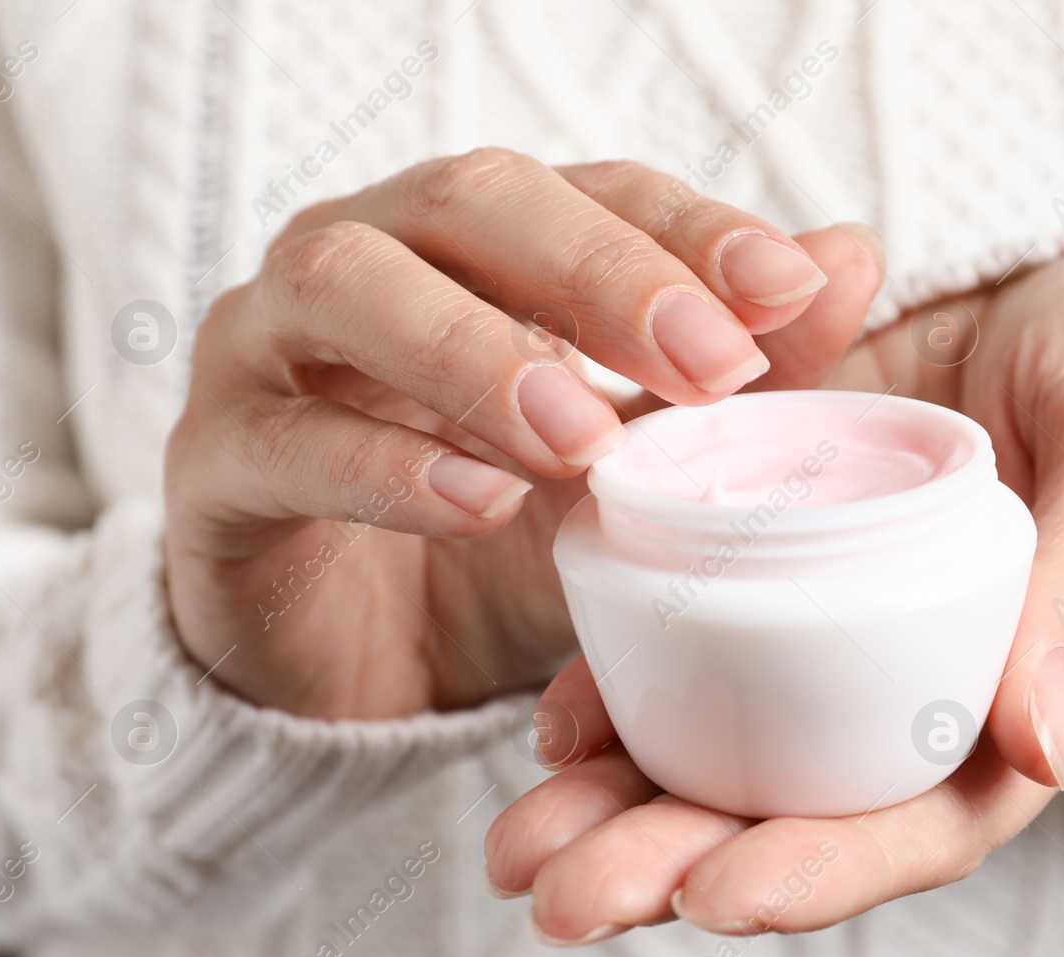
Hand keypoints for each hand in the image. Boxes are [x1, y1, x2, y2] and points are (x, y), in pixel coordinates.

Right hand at [164, 150, 882, 717]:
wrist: (365, 660)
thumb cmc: (505, 535)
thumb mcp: (633, 461)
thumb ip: (729, 364)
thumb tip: (848, 258)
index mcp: (473, 242)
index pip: (586, 189)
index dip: (685, 228)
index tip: (786, 289)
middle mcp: (366, 257)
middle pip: (470, 203)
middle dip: (597, 274)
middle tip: (708, 364)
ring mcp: (269, 349)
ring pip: (349, 287)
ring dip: (480, 353)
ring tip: (584, 439)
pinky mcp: (214, 464)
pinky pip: (287, 442)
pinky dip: (388, 467)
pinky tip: (482, 504)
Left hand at [486, 247, 1063, 940]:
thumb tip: (1033, 744)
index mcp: (1029, 692)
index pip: (925, 819)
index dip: (824, 868)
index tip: (714, 895)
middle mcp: (921, 687)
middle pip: (796, 810)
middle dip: (673, 865)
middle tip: (560, 894)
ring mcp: (837, 629)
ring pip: (724, 750)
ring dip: (614, 810)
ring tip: (518, 849)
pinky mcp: (772, 558)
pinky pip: (686, 642)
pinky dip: (616, 689)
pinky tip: (551, 727)